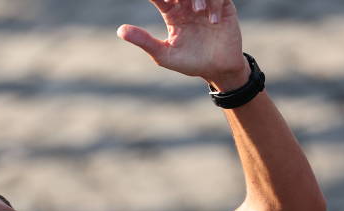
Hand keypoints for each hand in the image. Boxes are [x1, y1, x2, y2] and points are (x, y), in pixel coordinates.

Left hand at [117, 0, 248, 89]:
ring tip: (198, 12)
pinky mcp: (224, 7)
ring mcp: (205, 5)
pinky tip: (214, 22)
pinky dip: (214, 4)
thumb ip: (144, 41)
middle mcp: (187, 6)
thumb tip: (120, 30)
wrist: (217, 70)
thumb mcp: (164, 54)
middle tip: (175, 2)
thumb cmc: (190, 63)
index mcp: (172, 13)